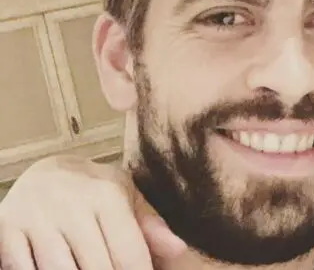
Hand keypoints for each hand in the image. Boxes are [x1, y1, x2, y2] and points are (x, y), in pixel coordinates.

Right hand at [0, 155, 185, 268]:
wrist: (42, 172)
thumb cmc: (94, 190)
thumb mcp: (127, 197)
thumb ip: (151, 224)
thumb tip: (178, 248)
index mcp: (106, 196)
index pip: (130, 257)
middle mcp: (70, 204)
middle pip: (98, 269)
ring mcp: (35, 218)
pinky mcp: (6, 228)